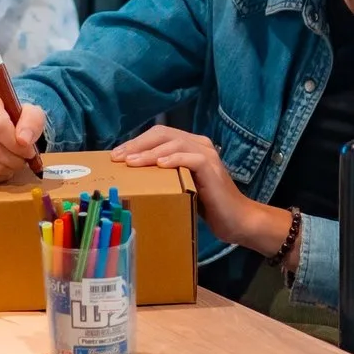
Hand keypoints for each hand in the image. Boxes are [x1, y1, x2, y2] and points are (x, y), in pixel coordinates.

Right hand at [0, 86, 44, 180]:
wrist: (6, 125)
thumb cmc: (18, 117)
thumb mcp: (32, 114)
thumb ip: (32, 122)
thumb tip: (23, 141)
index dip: (15, 143)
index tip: (29, 150)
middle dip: (12, 158)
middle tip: (24, 160)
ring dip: (5, 167)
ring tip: (15, 163)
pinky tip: (4, 167)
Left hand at [111, 124, 283, 252]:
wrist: (237, 220)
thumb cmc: (207, 206)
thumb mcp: (180, 186)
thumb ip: (163, 175)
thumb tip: (133, 175)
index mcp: (190, 145)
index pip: (158, 134)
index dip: (135, 142)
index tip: (116, 156)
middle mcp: (199, 144)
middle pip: (162, 133)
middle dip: (137, 144)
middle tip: (118, 158)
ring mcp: (207, 154)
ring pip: (174, 143)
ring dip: (149, 152)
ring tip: (131, 162)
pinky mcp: (212, 168)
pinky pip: (190, 157)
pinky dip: (173, 159)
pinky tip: (159, 165)